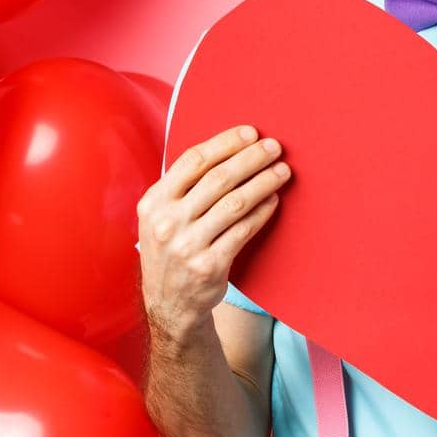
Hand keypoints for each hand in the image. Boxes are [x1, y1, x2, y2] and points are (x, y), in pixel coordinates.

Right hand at [136, 124, 291, 344]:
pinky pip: (243, 231)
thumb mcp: (160, 215)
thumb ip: (182, 187)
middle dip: (251, 158)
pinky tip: (274, 200)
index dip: (225, 143)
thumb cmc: (171, 248)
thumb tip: (228, 149)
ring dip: (263, 182)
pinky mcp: (209, 266)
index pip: (193, 161)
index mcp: (154, 201)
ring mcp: (187, 246)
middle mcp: (168, 222)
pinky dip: (262, 212)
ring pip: (235, 203)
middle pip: (218, 178)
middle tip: (274, 147)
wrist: (168, 303)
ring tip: (282, 171)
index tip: (250, 133)